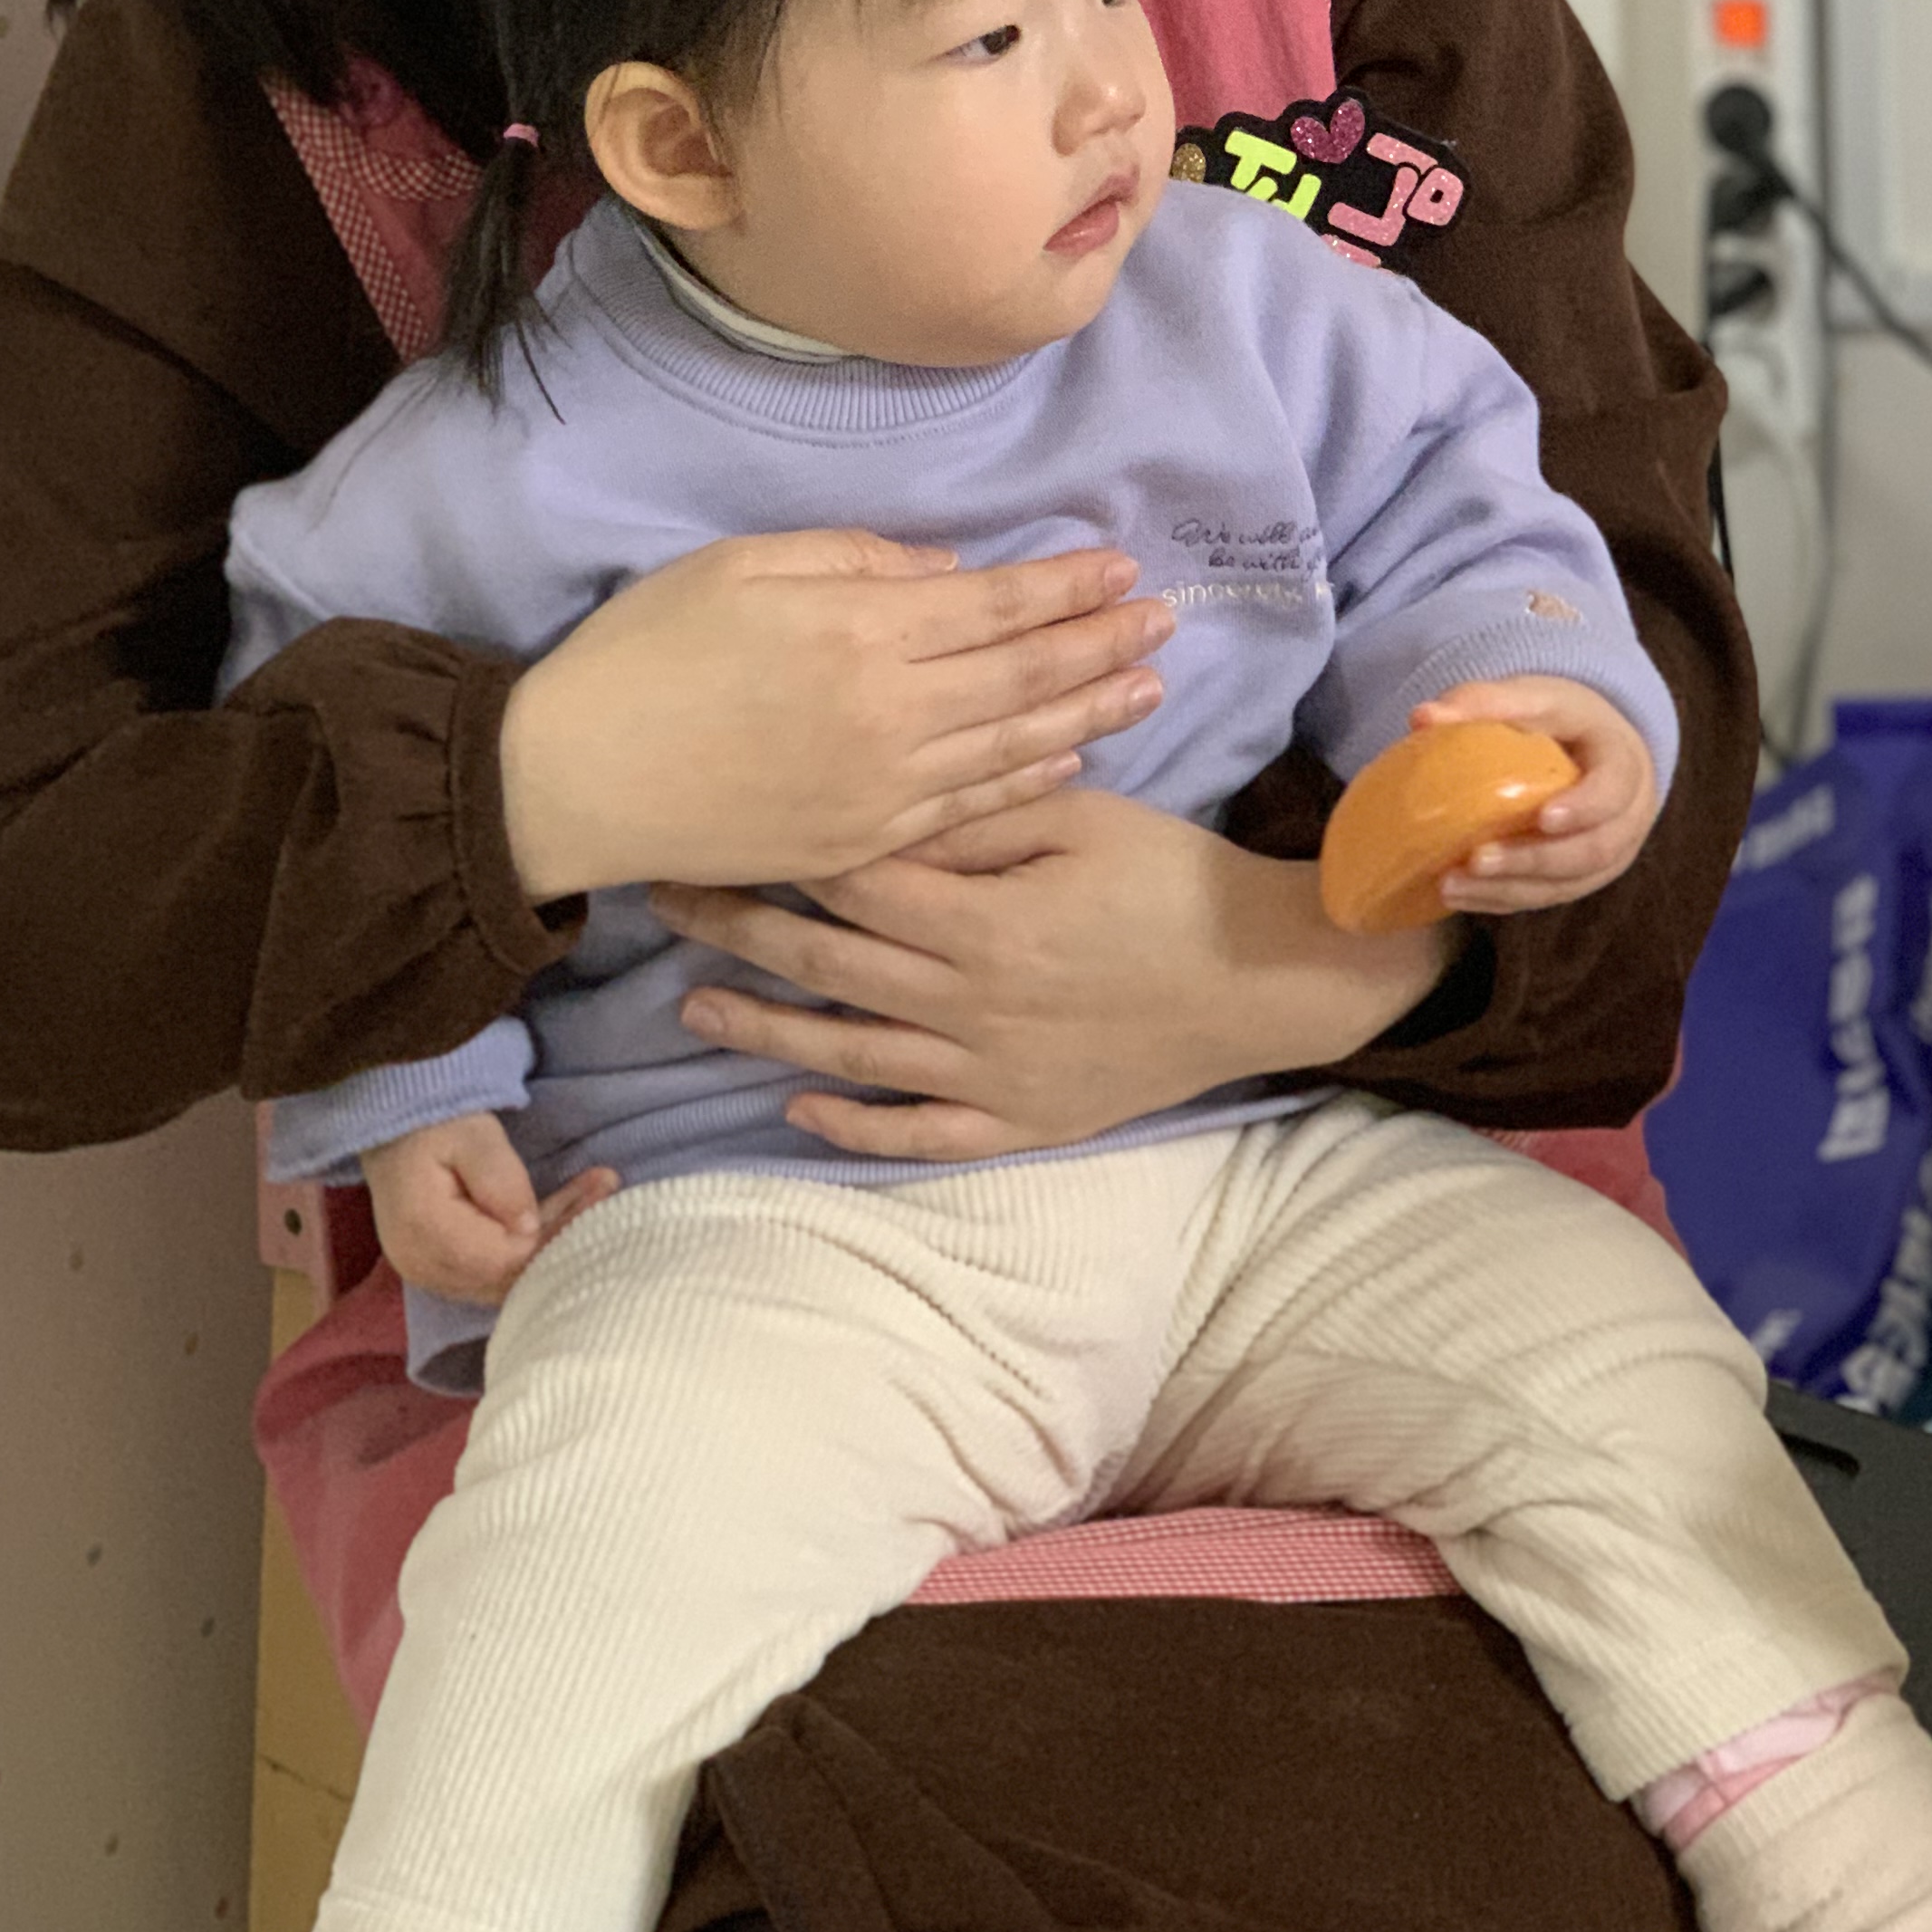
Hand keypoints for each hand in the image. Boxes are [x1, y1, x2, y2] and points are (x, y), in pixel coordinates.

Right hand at [359, 1116, 619, 1306]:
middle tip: (606, 1188)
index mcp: (424, 1231)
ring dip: (551, 1241)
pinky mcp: (439, 1271)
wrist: (391, 1126)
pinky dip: (530, 1249)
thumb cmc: (433, 1122)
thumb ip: (499, 1178)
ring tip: (596, 1194)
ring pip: (504, 1279)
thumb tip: (528, 1228)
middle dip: (561, 1235)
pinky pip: (493, 1274)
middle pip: (506, 1274)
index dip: (549, 1232)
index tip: (593, 1190)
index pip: (502, 1256)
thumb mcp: (470, 1133)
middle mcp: (422, 1266)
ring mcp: (428, 1275)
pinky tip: (562, 1216)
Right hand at [499, 531, 1174, 899]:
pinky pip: (966, 811)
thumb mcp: (740, 567)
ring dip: (1089, 713)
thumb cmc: (644, 652)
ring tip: (1148, 686)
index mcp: (856, 629)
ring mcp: (879, 788)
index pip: (993, 605)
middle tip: (1165, 619)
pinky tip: (1068, 760)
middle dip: (1100, 643)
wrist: (576, 777)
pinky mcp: (860, 845)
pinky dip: (1026, 781)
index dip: (1064, 586)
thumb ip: (853, 560)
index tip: (1121, 565)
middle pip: (1023, 675)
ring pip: (1012, 746)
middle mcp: (886, 711)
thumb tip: (951, 576)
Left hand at [648, 787, 1451, 1161]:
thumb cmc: (1172, 881)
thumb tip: (888, 798)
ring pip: (852, 1054)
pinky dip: (853, 1126)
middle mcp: (968, 1003)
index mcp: (981, 919)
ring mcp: (989, 1072)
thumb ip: (980, 816)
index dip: (777, 849)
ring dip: (765, 1032)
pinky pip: (917, 1133)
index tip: (711, 823)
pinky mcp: (1018, 1120)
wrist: (1264, 981)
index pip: (852, 881)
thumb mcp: (1081, 818)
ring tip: (692, 1009)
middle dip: (740, 929)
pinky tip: (796, 1110)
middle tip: (667, 900)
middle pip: (827, 964)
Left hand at [1424, 676, 1662, 914]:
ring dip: (1509, 888)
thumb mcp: (1535, 698)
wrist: (1595, 750)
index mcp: (1622, 763)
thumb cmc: (1563, 721)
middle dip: (1533, 860)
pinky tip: (1460, 895)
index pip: (1615, 789)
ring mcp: (1608, 855)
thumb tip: (1422, 716)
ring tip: (1452, 885)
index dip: (1585, 808)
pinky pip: (1547, 896)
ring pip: (1568, 884)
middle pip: (1592, 851)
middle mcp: (1625, 818)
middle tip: (1478, 859)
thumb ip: (1486, 702)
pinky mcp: (1579, 877)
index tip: (1543, 817)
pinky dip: (1503, 899)